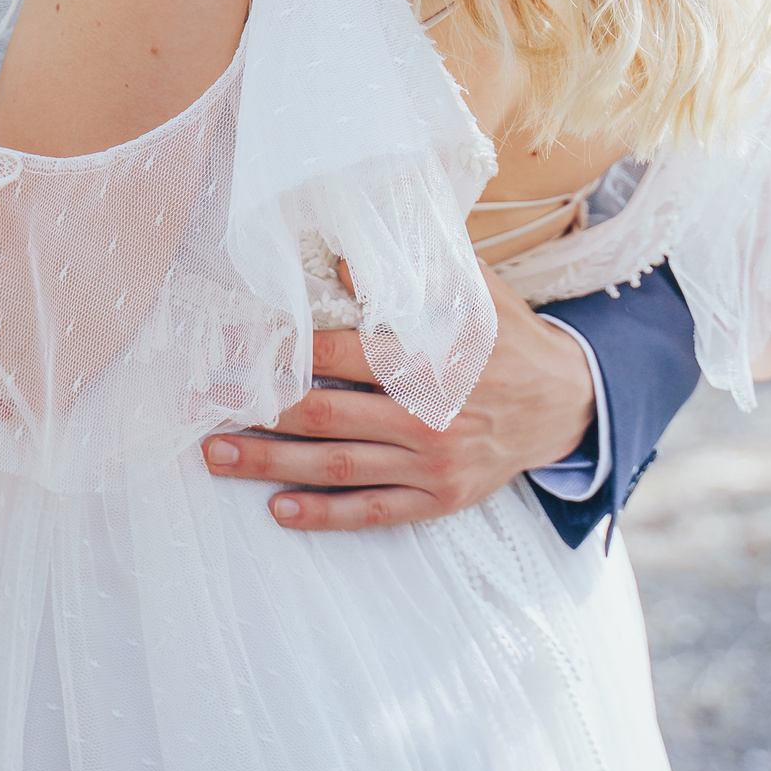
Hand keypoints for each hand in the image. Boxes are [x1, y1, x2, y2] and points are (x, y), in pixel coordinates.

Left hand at [200, 270, 595, 529]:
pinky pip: (373, 512)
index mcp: (431, 362)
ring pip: (337, 467)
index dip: (284, 350)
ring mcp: (432, 465)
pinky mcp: (439, 499)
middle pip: (326, 415)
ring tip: (217, 456)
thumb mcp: (472, 294)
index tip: (234, 344)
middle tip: (204, 404)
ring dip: (271, 464)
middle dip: (258, 409)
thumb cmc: (507, 338)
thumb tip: (344, 255)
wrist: (567, 403)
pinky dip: (325, 514)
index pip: (342, 355)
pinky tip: (279, 510)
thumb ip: (411, 274)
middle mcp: (428, 418)